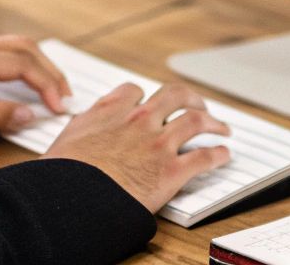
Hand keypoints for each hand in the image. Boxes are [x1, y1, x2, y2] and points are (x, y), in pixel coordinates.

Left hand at [0, 35, 70, 138]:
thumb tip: (29, 114)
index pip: (24, 63)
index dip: (47, 84)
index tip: (61, 107)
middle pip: (25, 48)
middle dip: (50, 70)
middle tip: (66, 95)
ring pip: (13, 47)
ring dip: (37, 65)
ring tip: (51, 86)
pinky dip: (19, 65)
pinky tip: (19, 79)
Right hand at [42, 81, 231, 211]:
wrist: (74, 197)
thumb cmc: (65, 175)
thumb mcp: (66, 140)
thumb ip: (82, 129)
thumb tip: (82, 129)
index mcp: (110, 111)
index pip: (134, 91)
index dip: (144, 96)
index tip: (148, 101)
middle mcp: (138, 121)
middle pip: (174, 96)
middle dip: (189, 99)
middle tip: (196, 106)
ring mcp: (157, 144)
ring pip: (196, 121)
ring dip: (213, 123)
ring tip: (220, 128)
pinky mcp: (172, 170)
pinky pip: (203, 157)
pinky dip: (217, 155)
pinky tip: (223, 156)